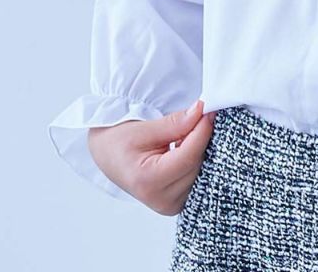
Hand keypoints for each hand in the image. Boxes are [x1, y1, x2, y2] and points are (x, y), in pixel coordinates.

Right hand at [87, 99, 216, 214]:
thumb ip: (176, 122)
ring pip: (201, 171)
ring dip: (200, 149)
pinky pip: (198, 178)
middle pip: (197, 164)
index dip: (203, 130)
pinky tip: (185, 147)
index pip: (190, 155)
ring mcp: (170, 205)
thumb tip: (201, 111)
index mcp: (148, 181)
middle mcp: (161, 200)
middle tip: (198, 117)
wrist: (108, 155)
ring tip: (184, 134)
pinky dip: (196, 160)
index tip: (208, 111)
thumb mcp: (144, 128)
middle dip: (202, 138)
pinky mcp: (177, 203)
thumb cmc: (119, 142)